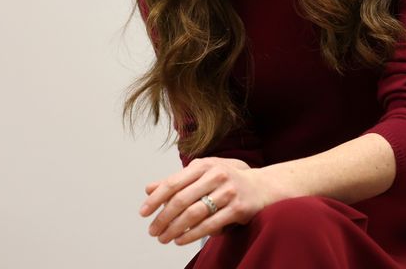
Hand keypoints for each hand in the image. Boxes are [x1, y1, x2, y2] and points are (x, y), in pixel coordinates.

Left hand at [139, 157, 270, 245]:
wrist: (262, 187)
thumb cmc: (227, 181)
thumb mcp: (203, 174)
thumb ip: (177, 180)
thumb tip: (148, 189)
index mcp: (205, 165)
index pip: (173, 183)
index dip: (155, 200)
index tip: (143, 213)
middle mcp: (217, 175)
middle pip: (181, 200)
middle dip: (163, 219)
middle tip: (152, 231)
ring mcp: (229, 191)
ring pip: (194, 214)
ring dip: (174, 230)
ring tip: (164, 238)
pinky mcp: (238, 208)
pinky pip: (209, 225)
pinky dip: (191, 235)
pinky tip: (181, 240)